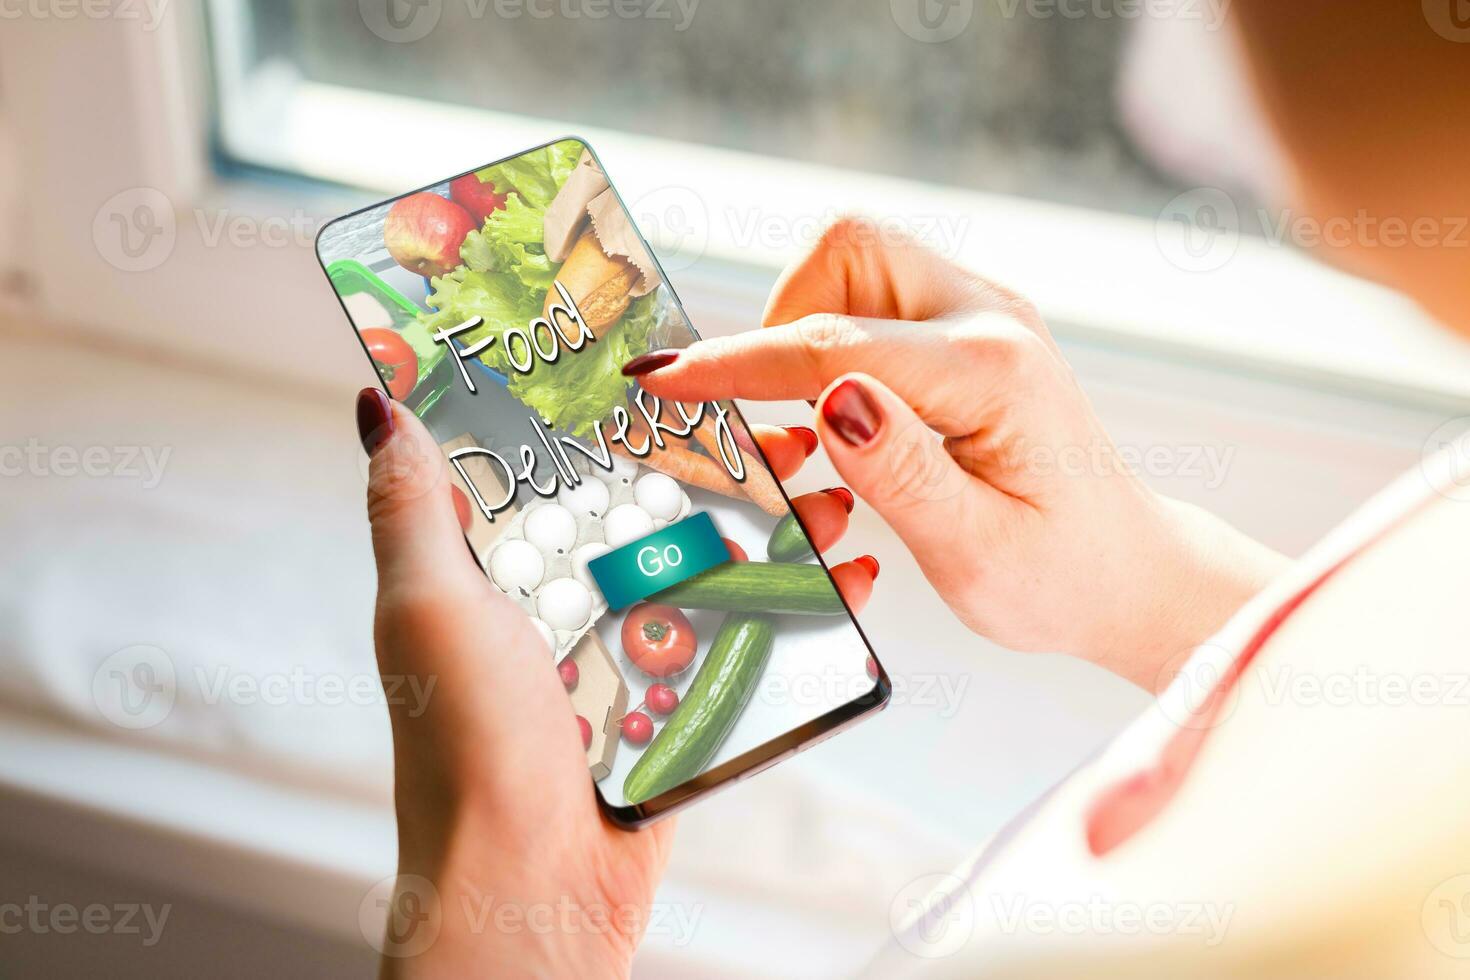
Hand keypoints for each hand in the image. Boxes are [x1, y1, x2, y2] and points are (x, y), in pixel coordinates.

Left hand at [354, 388, 874, 976]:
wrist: (532, 891)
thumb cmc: (468, 753)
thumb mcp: (430, 608)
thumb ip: (412, 507)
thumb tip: (379, 404)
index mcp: (497, 573)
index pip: (560, 466)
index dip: (615, 413)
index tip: (680, 364)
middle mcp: (561, 608)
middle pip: (650, 511)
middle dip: (721, 465)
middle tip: (786, 429)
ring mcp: (623, 659)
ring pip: (707, 571)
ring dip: (774, 530)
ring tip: (833, 494)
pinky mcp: (675, 710)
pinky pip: (738, 645)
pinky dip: (794, 610)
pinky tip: (844, 581)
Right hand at [629, 218, 1286, 690]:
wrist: (1126, 570)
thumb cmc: (1060, 574)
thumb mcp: (978, 553)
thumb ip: (902, 473)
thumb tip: (831, 399)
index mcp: (993, 374)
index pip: (836, 342)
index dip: (739, 361)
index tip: (664, 378)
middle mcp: (989, 321)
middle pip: (846, 250)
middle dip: (780, 324)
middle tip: (772, 425)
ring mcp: (980, 317)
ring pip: (851, 266)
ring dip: (802, 341)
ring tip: (806, 448)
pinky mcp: (965, 334)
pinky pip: (869, 304)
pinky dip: (828, 356)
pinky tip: (836, 438)